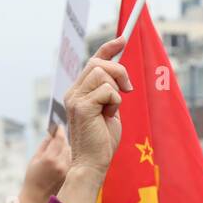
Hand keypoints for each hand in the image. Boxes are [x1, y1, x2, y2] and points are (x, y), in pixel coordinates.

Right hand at [22, 127, 70, 202]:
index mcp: (49, 159)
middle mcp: (60, 164)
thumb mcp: (35, 159)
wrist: (38, 197)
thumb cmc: (33, 178)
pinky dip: (67, 155)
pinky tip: (62, 155)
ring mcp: (67, 170)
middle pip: (66, 144)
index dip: (59, 130)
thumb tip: (51, 132)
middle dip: (62, 138)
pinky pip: (71, 159)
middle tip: (60, 131)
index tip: (59, 124)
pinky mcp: (70, 174)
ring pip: (70, 151)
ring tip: (59, 144)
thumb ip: (44, 144)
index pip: (59, 139)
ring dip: (65, 146)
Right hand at [63, 36, 130, 180]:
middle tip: (128, 89)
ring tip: (112, 110)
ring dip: (116, 90)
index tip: (123, 39)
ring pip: (102, 73)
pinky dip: (115, 103)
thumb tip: (121, 76)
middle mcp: (73, 92)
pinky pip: (108, 90)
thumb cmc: (102, 142)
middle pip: (98, 63)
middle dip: (119, 71)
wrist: (92, 164)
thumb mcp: (109, 111)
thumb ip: (110, 92)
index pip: (92, 61)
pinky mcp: (82, 106)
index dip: (108, 48)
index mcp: (78, 92)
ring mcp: (75, 98)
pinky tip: (108, 117)